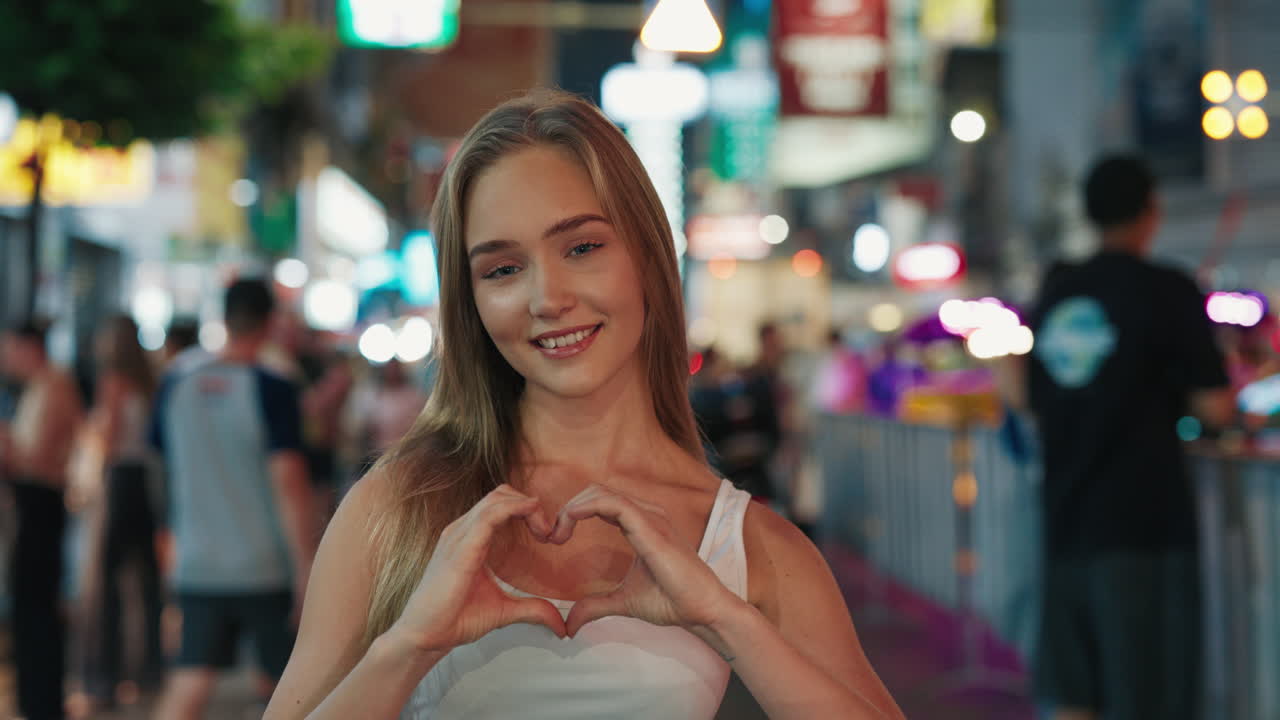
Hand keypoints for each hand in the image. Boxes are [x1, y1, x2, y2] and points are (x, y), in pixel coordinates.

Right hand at [388, 484, 565, 653]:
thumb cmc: (455, 619)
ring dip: (526, 507)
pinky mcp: (460, 548)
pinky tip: (532, 521)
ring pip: (496, 499)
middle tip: (549, 532)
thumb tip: (561, 625)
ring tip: (545, 531)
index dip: (527, 510)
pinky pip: (488, 516)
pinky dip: (515, 510)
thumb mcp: (504, 611)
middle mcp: (462, 531)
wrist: (425, 636)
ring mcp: (458, 536)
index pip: (501, 505)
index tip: (547, 534)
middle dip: (530, 505)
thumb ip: (532, 610)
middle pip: (500, 495)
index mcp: (470, 538)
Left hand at [548, 484, 747, 642]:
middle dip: (569, 509)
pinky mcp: (651, 528)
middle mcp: (646, 514)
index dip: (574, 513)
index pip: (601, 501)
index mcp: (640, 524)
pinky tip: (571, 522)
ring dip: (573, 508)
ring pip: (602, 492)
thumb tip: (570, 625)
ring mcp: (650, 518)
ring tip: (559, 534)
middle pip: (597, 491)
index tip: (556, 539)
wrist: (701, 610)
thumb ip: (595, 606)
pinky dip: (587, 507)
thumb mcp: (623, 602)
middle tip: (553, 537)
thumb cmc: (672, 600)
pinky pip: (615, 504)